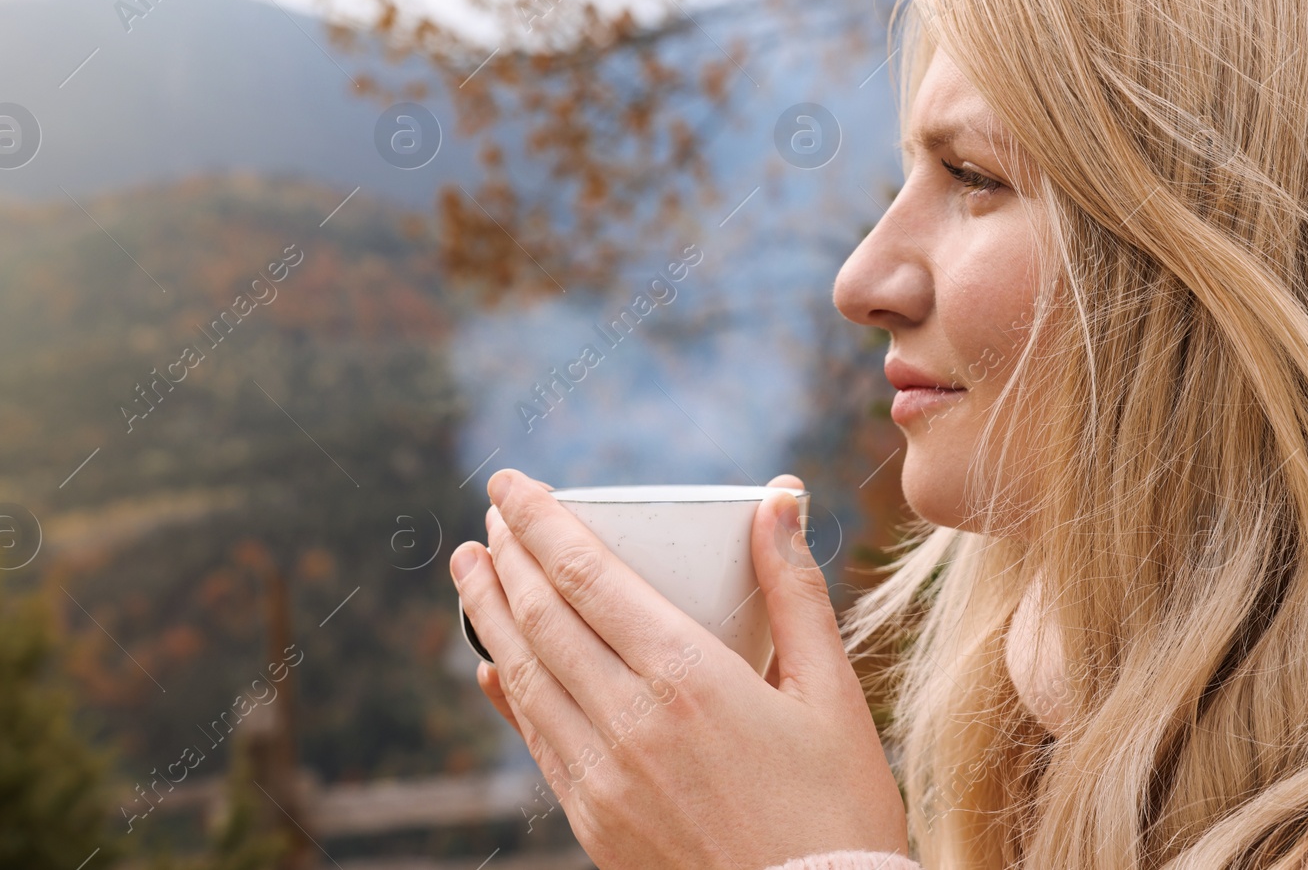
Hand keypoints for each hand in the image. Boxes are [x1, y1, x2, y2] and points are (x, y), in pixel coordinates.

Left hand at [449, 469, 908, 868]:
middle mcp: (630, 723)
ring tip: (469, 569)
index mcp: (688, 678)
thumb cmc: (838, 808)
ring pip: (523, 676)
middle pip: (541, 617)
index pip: (586, 576)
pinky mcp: (593, 823)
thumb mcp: (832, 692)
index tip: (509, 483)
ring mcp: (602, 778)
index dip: (539, 522)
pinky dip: (505, 693)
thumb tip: (778, 499)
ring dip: (488, 613)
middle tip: (489, 515)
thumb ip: (795, 590)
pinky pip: (534, 740)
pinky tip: (491, 666)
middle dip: (506, 556)